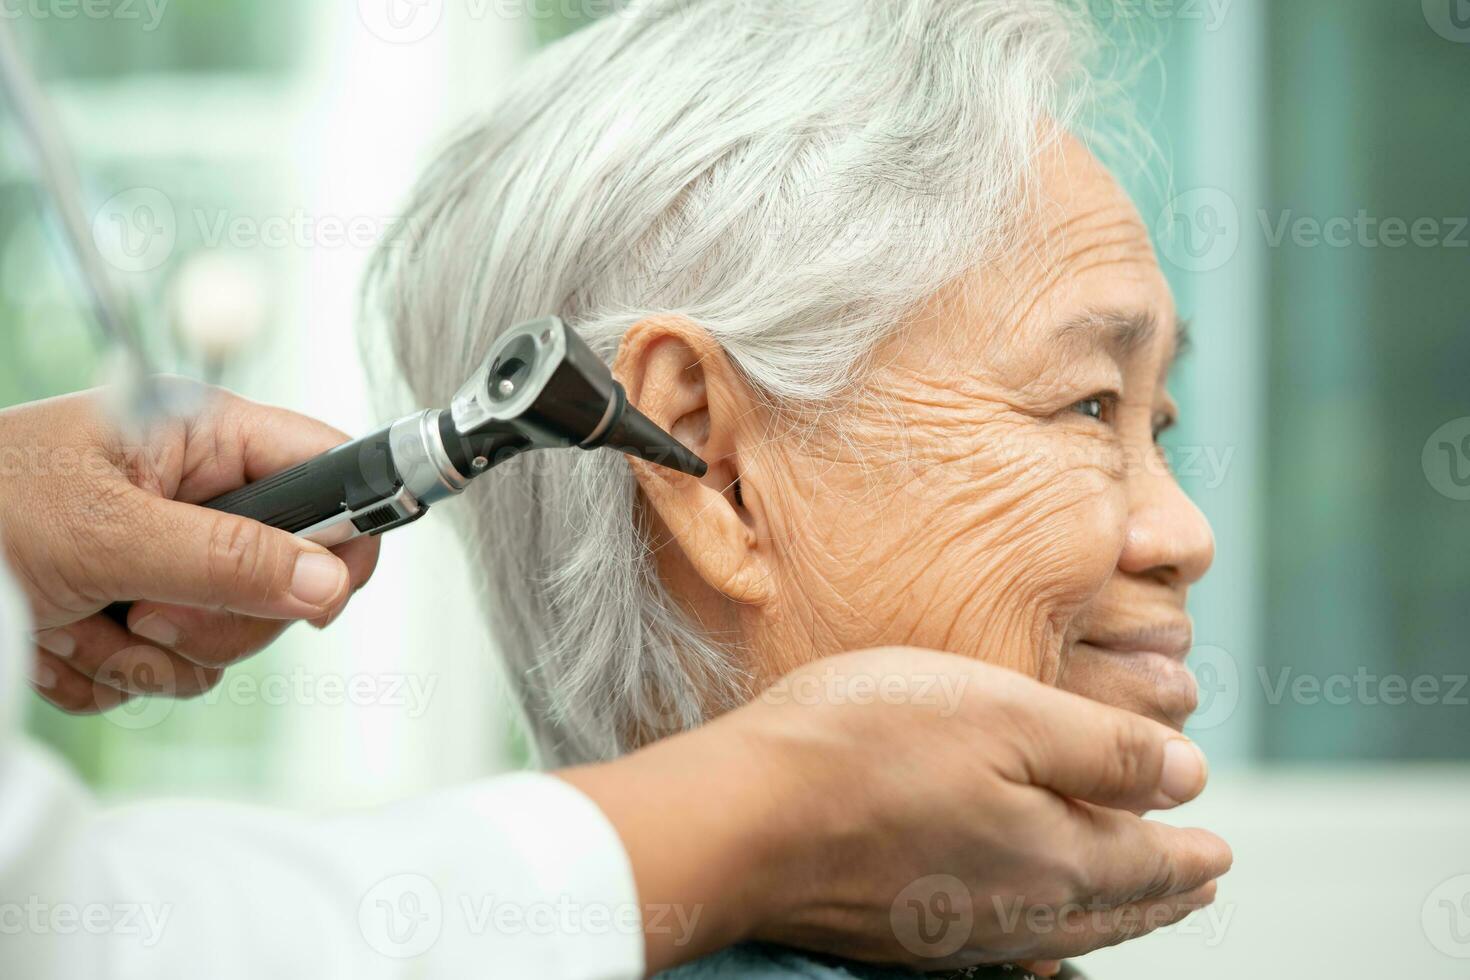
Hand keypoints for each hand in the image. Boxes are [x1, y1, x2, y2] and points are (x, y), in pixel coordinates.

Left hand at [0, 380, 379, 711]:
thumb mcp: (105, 532)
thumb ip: (228, 557)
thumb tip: (331, 584)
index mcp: (202, 438)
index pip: (327, 472)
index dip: (344, 534)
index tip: (319, 597)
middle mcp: (196, 495)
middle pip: (288, 576)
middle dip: (214, 617)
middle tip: (144, 609)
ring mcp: (169, 558)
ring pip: (228, 638)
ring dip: (152, 654)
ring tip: (80, 622)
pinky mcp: (136, 612)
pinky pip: (172, 670)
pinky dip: (114, 674)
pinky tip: (62, 642)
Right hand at [561, 648, 1229, 973]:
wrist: (744, 816)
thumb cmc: (869, 742)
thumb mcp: (1004, 714)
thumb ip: (1103, 749)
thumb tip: (1192, 780)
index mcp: (1055, 855)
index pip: (1148, 863)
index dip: (1189, 855)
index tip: (1220, 853)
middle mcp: (1015, 908)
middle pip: (1111, 907)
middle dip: (1160, 894)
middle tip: (1197, 888)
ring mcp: (953, 929)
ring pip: (1058, 929)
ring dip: (1108, 916)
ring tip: (1131, 908)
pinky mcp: (898, 929)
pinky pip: (1000, 944)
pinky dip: (1040, 934)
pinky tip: (1026, 930)